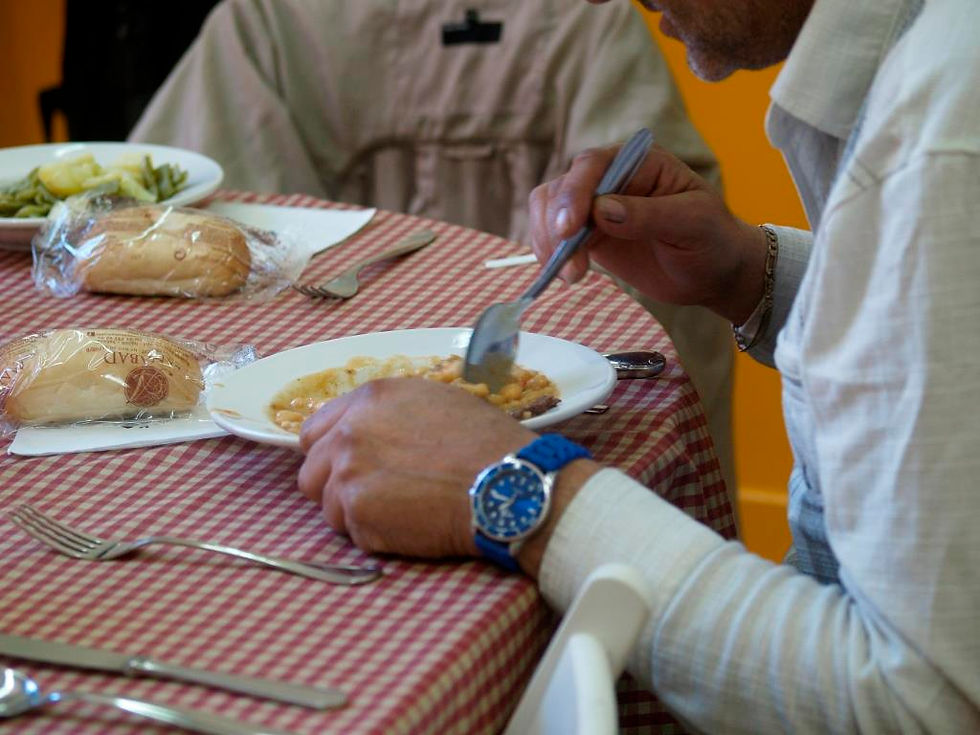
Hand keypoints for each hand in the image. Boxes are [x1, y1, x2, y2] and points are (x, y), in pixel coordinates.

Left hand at [297, 377, 537, 558]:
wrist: (504, 483)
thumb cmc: (485, 443)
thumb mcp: (436, 403)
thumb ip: (390, 414)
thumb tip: (374, 431)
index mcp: (369, 399)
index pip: (315, 430)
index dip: (331, 453)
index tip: (349, 467)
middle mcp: (349, 432)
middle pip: (312, 472)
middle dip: (336, 488)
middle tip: (375, 498)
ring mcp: (348, 473)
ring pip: (328, 508)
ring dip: (358, 516)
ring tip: (403, 513)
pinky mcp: (358, 513)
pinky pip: (354, 534)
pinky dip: (378, 537)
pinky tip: (413, 526)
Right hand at [528, 144, 767, 324]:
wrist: (712, 273)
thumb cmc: (711, 240)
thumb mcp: (692, 224)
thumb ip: (648, 215)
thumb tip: (601, 210)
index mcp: (640, 162)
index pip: (594, 165)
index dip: (574, 194)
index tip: (569, 230)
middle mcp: (612, 177)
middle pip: (563, 187)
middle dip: (557, 225)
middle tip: (569, 266)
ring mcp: (595, 205)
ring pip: (550, 209)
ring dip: (550, 242)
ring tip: (572, 275)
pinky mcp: (588, 233)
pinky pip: (554, 234)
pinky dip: (550, 253)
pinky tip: (565, 272)